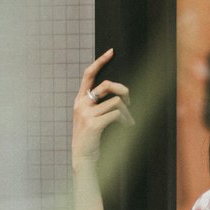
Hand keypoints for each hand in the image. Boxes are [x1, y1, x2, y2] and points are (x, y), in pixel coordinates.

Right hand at [73, 49, 134, 171]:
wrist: (82, 157)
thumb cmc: (90, 138)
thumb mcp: (90, 117)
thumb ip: (97, 104)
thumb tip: (120, 96)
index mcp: (79, 99)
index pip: (88, 74)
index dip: (100, 61)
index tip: (111, 52)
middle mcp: (81, 103)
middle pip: (107, 85)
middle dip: (124, 90)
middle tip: (129, 100)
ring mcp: (87, 113)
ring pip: (116, 102)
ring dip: (128, 112)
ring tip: (129, 121)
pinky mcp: (94, 124)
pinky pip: (116, 114)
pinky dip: (125, 119)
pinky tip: (127, 126)